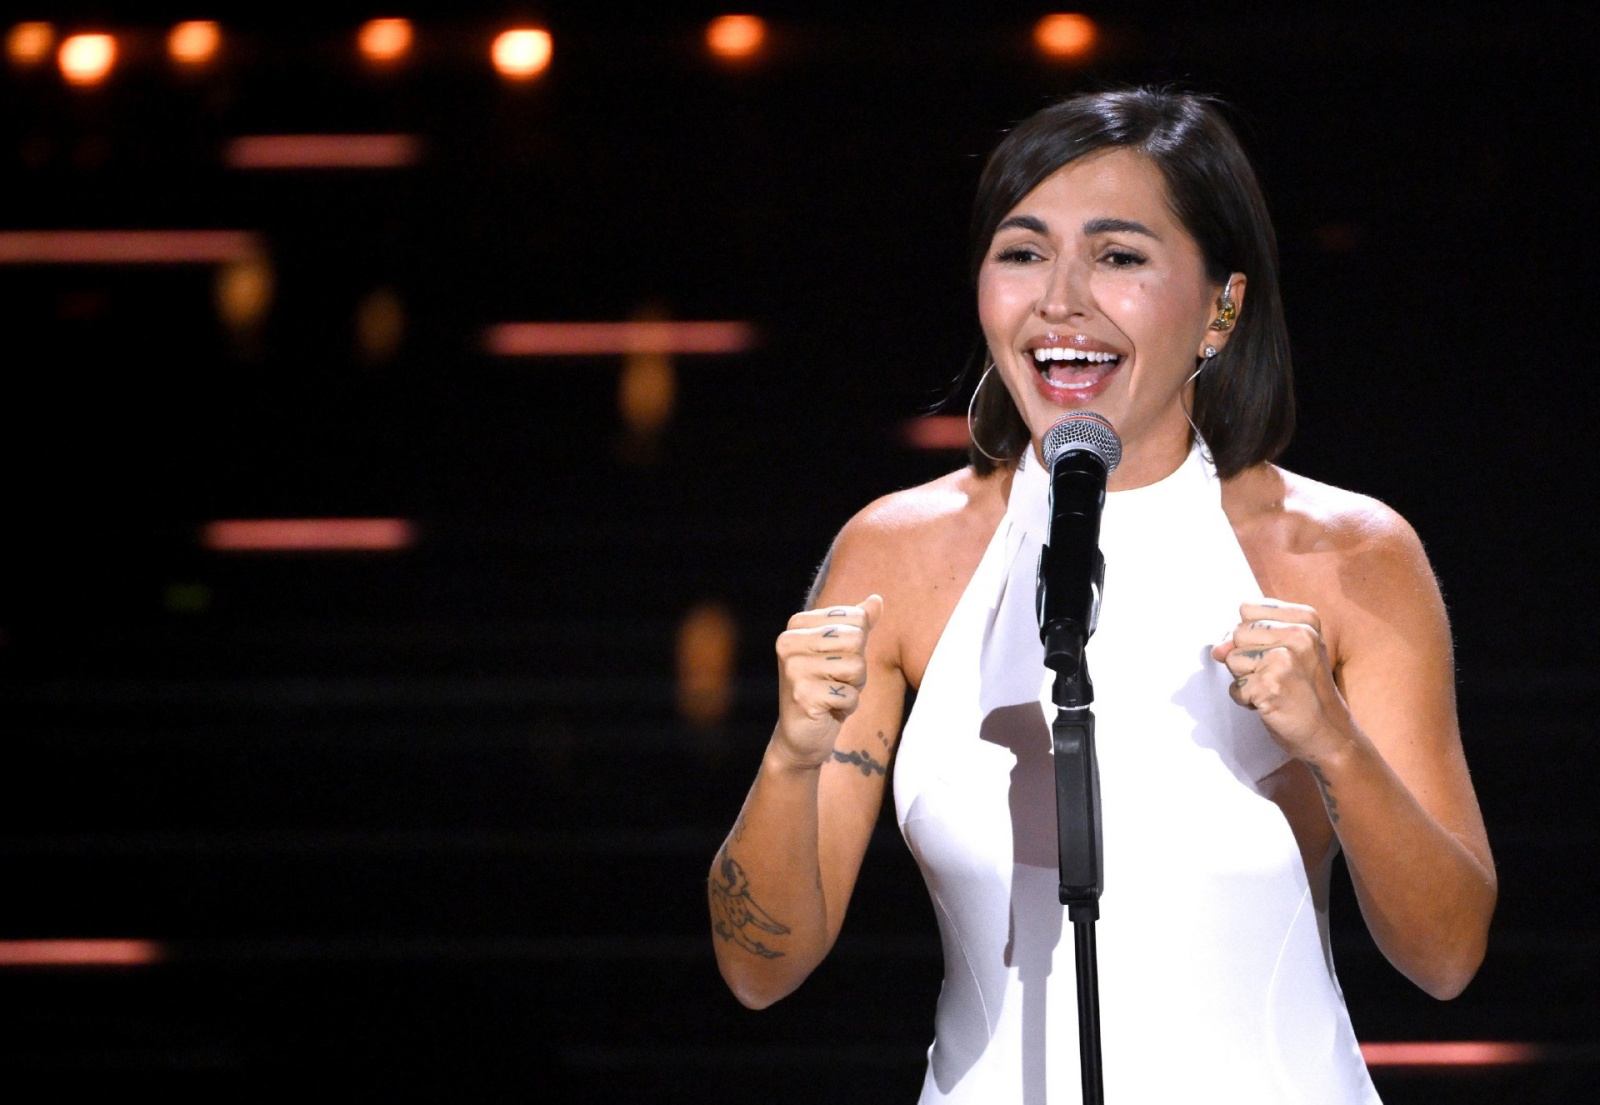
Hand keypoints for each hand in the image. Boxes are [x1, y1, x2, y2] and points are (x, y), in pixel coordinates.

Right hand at [773, 595, 883, 766]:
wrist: (801, 735)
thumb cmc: (825, 687)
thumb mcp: (841, 651)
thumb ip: (858, 624)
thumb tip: (877, 599)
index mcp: (797, 624)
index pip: (855, 618)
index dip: (858, 645)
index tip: (836, 661)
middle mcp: (789, 642)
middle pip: (856, 640)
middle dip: (857, 667)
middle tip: (836, 682)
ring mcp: (793, 669)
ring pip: (855, 667)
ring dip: (853, 687)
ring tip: (832, 695)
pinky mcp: (802, 695)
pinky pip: (850, 695)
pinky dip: (847, 706)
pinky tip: (828, 710)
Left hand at [1211, 599, 1353, 762]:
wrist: (1329, 732)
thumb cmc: (1307, 691)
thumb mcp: (1289, 652)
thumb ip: (1251, 639)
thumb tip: (1217, 649)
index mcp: (1305, 619)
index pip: (1247, 609)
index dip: (1250, 635)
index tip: (1273, 651)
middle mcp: (1298, 635)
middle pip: (1237, 633)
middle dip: (1246, 658)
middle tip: (1275, 675)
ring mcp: (1284, 660)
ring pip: (1232, 659)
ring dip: (1245, 679)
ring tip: (1273, 688)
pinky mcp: (1270, 685)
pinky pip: (1235, 687)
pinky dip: (1246, 700)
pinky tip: (1270, 703)